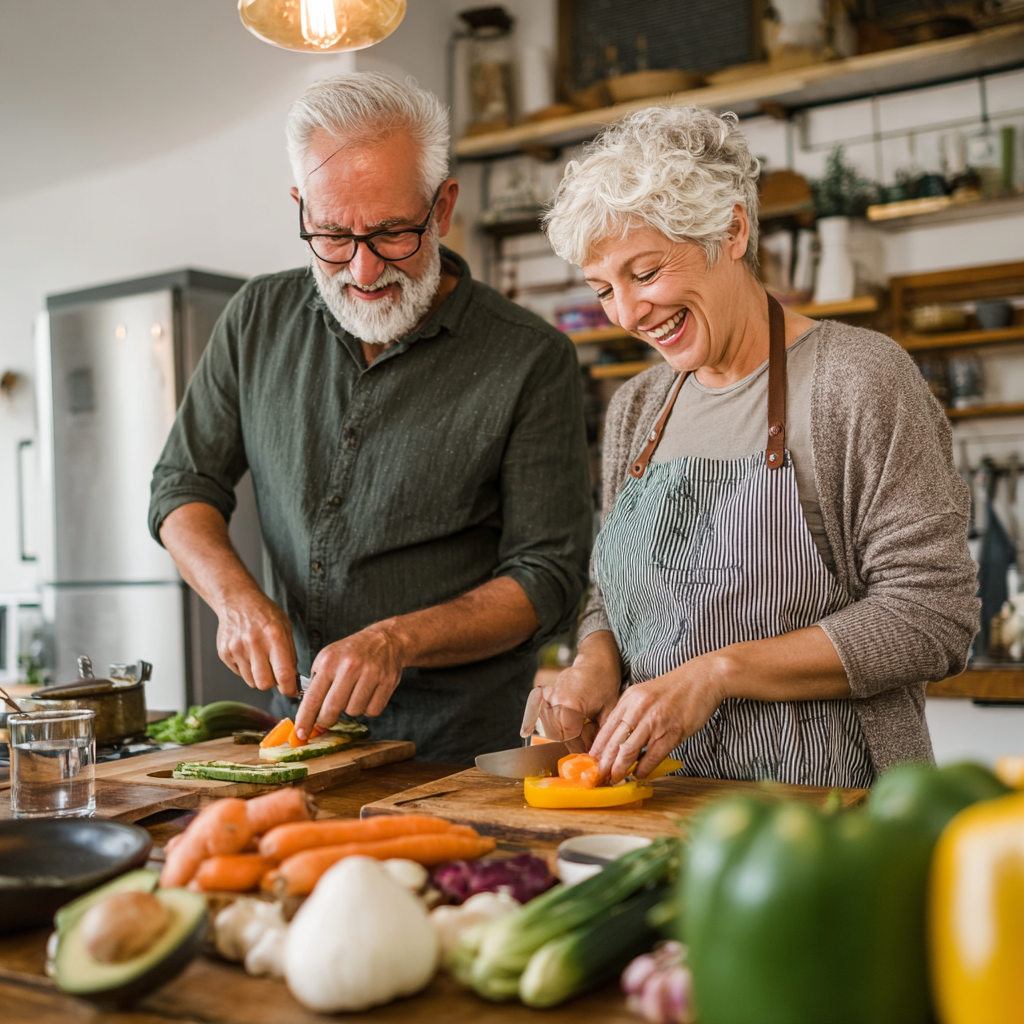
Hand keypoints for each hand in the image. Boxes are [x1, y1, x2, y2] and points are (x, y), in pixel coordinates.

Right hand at [217, 591, 297, 696]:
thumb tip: (293, 680)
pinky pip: (239, 673)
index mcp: (274, 636)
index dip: (289, 688)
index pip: (283, 674)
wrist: (237, 601)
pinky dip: (246, 669)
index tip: (292, 690)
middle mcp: (254, 643)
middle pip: (264, 683)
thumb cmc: (265, 614)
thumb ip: (290, 654)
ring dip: (259, 676)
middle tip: (275, 673)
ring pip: (251, 681)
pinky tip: (248, 654)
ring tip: (261, 659)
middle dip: (273, 683)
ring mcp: (237, 648)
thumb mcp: (285, 627)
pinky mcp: (225, 653)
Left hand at [296, 624, 404, 739]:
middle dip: (326, 720)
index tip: (301, 734)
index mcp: (329, 661)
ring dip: (351, 709)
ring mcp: (370, 674)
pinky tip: (368, 695)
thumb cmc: (351, 652)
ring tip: (353, 695)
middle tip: (326, 720)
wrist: (384, 640)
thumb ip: (316, 682)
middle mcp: (349, 667)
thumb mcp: (328, 657)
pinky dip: (368, 708)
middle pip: (333, 709)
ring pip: (354, 711)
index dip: (305, 719)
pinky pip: (373, 711)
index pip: (312, 698)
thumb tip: (306, 712)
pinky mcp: (387, 681)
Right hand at [520, 631, 622, 740]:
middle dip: (571, 738)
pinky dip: (530, 718)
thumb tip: (594, 753)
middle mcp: (555, 699)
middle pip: (555, 732)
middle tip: (586, 732)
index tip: (591, 743)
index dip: (581, 744)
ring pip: (545, 723)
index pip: (568, 737)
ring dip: (557, 730)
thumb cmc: (605, 683)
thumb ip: (599, 734)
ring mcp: (549, 694)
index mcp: (570, 705)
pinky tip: (526, 731)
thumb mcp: (608, 711)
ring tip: (576, 726)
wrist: (597, 660)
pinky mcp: (546, 691)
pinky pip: (534, 706)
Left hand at [589, 659, 725, 782]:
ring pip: (629, 750)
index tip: (591, 764)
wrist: (702, 678)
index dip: (597, 749)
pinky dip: (644, 768)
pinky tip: (639, 774)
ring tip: (615, 779)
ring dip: (620, 768)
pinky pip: (653, 755)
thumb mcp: (645, 694)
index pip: (606, 729)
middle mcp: (638, 709)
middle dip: (604, 764)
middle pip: (614, 741)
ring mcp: (655, 720)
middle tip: (598, 778)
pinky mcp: (672, 731)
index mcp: (629, 700)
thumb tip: (618, 738)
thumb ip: (631, 713)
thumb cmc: (673, 689)